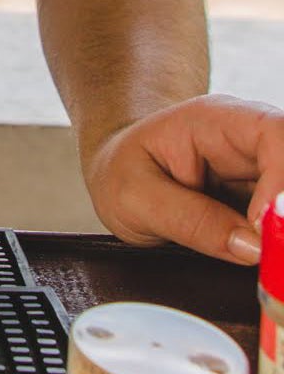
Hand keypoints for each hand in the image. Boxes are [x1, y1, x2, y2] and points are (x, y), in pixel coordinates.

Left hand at [84, 93, 283, 262]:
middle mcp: (247, 142)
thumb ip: (187, 219)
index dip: (281, 183)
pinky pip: (283, 221)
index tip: (263, 230)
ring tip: (266, 267)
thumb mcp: (133, 196)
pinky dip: (278, 246)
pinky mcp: (268, 202)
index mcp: (213, 122)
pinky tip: (267, 266)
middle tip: (272, 261)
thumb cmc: (124, 172)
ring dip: (281, 233)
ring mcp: (262, 173)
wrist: (120, 174)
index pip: (273, 135)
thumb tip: (253, 247)